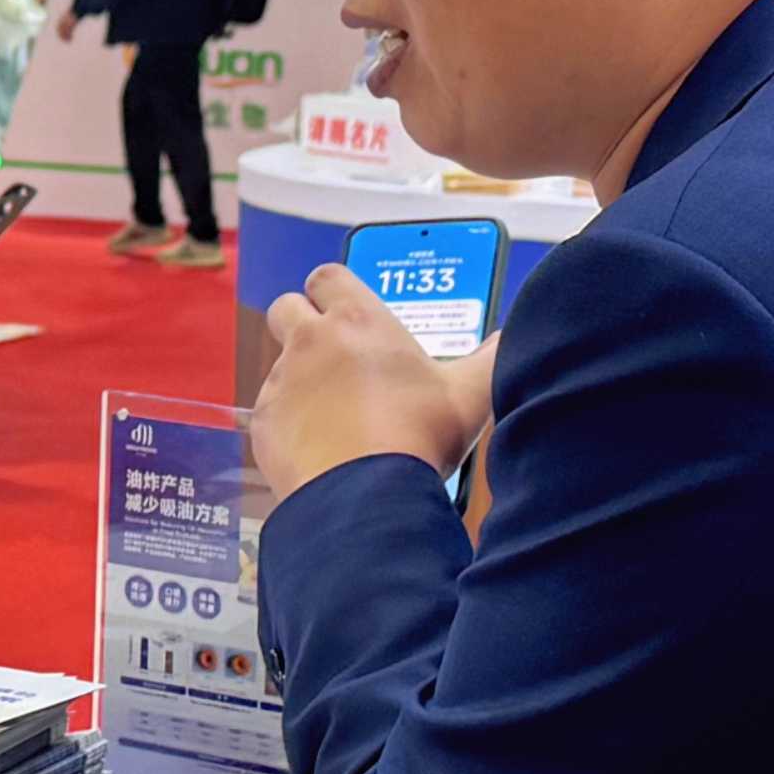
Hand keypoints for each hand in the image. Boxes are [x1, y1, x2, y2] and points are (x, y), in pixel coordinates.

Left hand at [254, 265, 490, 502]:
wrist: (364, 497)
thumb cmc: (416, 437)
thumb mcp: (470, 394)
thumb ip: (491, 358)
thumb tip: (510, 340)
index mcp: (358, 320)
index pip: (327, 276)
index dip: (334, 291)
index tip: (349, 312)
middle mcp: (311, 341)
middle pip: (286, 308)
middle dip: (303, 322)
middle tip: (334, 354)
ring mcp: (281, 381)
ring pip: (279, 364)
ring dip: (300, 378)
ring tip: (335, 412)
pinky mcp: (264, 422)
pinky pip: (271, 412)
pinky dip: (289, 424)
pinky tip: (320, 447)